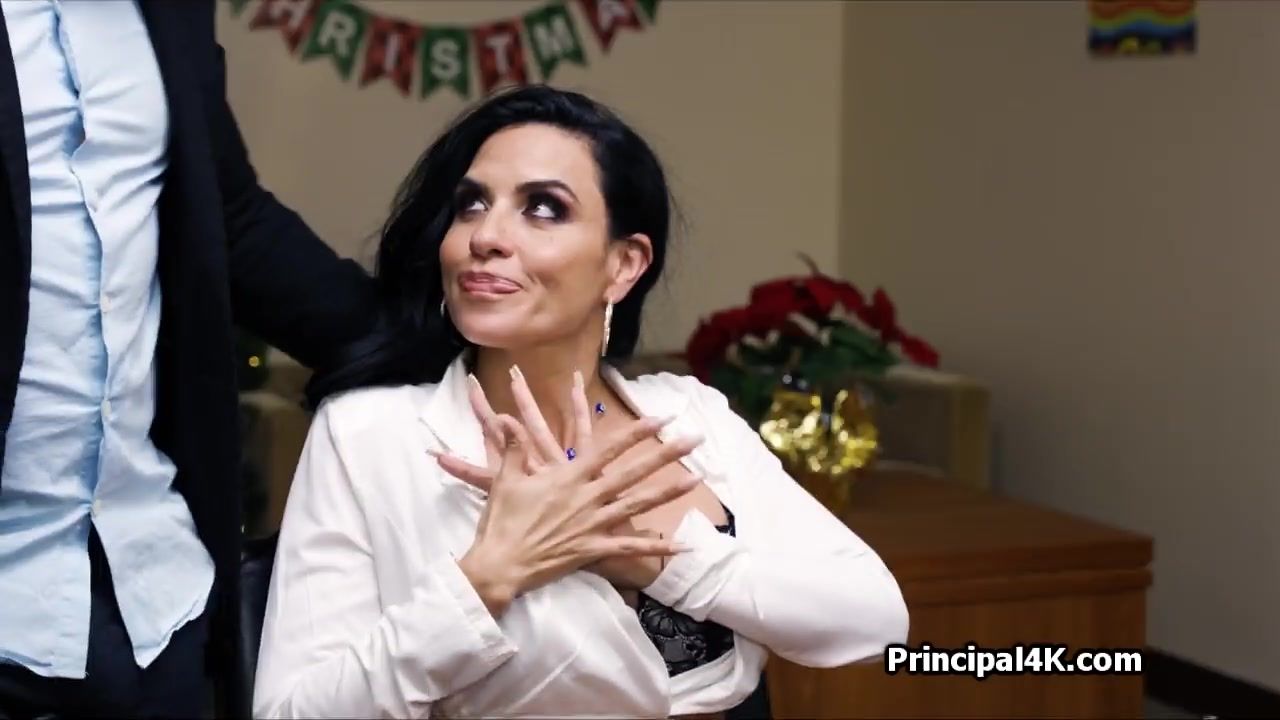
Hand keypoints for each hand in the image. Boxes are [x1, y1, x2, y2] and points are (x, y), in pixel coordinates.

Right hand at [432, 366, 701, 615]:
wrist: (501, 563)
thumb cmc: (502, 520)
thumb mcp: (506, 479)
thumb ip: (513, 447)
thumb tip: (506, 419)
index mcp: (568, 477)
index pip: (607, 449)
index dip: (635, 433)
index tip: (659, 419)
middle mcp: (587, 498)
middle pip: (633, 473)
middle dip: (665, 455)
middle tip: (693, 441)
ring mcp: (593, 524)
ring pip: (638, 505)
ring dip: (668, 492)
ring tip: (695, 480)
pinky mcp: (594, 550)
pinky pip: (630, 548)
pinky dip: (656, 548)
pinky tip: (681, 547)